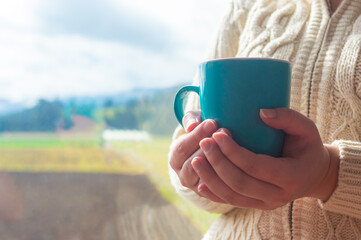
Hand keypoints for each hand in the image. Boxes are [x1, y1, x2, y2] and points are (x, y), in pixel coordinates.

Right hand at [169, 111, 224, 200]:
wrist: (212, 153)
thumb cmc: (202, 132)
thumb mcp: (195, 123)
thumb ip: (191, 120)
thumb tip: (192, 126)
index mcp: (175, 159)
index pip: (182, 149)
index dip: (196, 136)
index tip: (212, 122)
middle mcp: (184, 176)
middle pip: (194, 165)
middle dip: (210, 147)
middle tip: (226, 130)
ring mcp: (199, 188)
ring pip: (207, 180)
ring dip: (220, 161)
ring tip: (233, 144)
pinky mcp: (215, 195)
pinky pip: (222, 191)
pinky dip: (229, 178)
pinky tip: (240, 161)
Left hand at [191, 108, 339, 209]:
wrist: (314, 174)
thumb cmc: (307, 147)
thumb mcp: (306, 128)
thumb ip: (287, 118)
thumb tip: (261, 112)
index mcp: (290, 175)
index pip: (255, 166)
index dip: (233, 151)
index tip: (217, 134)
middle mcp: (277, 195)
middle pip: (240, 182)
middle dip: (217, 162)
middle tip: (203, 142)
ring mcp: (266, 203)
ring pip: (232, 196)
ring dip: (211, 178)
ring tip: (195, 160)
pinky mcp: (256, 205)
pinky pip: (232, 202)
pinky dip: (214, 194)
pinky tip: (199, 184)